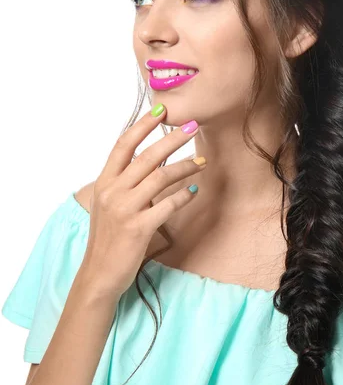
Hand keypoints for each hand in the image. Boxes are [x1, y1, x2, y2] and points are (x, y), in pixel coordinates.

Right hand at [79, 106, 205, 298]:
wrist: (99, 274)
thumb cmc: (107, 237)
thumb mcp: (107, 203)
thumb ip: (122, 181)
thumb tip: (148, 160)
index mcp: (104, 182)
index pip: (124, 145)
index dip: (143, 125)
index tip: (161, 109)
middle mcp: (113, 191)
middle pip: (147, 156)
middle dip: (172, 138)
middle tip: (193, 125)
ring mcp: (125, 210)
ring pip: (160, 177)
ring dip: (185, 166)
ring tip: (202, 161)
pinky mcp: (139, 228)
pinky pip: (168, 205)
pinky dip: (183, 195)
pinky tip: (194, 190)